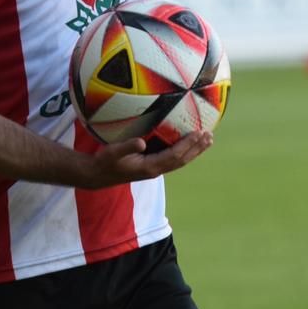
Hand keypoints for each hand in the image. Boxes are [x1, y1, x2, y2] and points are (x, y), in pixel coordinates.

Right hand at [81, 130, 213, 188]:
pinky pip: (172, 158)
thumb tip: (142, 142)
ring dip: (193, 151)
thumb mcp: (112, 153)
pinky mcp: (151, 166)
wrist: (97, 175)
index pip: (175, 155)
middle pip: (182, 160)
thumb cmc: (104, 162)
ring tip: (206, 140)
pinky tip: (188, 144)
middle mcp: (156, 170)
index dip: (188, 145)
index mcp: (150, 167)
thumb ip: (127, 147)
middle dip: (196, 148)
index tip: (199, 133)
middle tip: (210, 136)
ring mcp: (154, 169)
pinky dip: (184, 151)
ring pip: (179, 160)